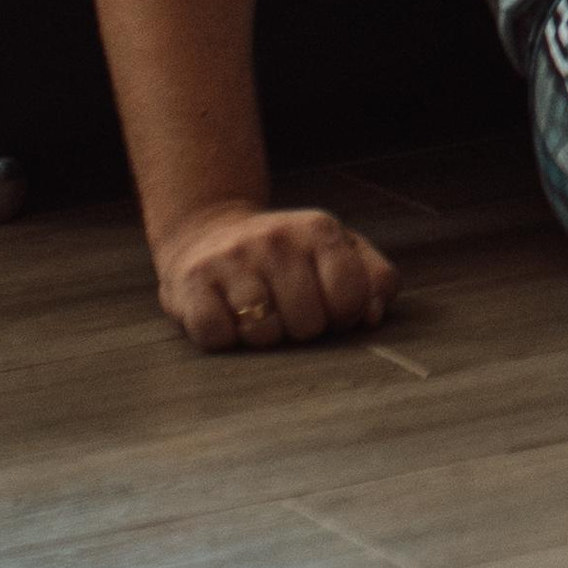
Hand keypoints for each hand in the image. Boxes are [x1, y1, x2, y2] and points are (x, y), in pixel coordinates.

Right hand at [154, 199, 398, 353]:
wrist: (209, 232)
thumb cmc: (288, 255)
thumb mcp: (338, 251)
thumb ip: (375, 279)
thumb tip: (373, 316)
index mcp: (319, 229)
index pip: (350, 297)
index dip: (343, 315)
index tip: (329, 307)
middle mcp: (275, 239)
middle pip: (308, 323)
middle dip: (302, 328)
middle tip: (287, 308)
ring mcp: (232, 259)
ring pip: (263, 333)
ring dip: (262, 335)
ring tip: (257, 311)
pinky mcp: (192, 282)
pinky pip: (218, 336)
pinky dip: (223, 338)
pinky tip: (226, 315)